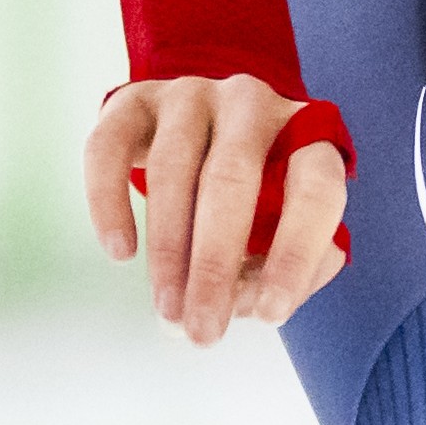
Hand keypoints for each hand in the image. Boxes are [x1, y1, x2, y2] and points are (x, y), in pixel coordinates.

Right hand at [85, 75, 354, 348]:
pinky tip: (120, 252)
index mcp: (307, 132)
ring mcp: (190, 94)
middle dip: (213, 264)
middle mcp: (251, 102)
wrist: (205, 127)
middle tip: (201, 331)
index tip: (270, 315)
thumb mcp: (285, 227)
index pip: (316, 188)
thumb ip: (280, 271)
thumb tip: (240, 303)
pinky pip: (109, 147)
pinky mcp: (134, 100)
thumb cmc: (257, 193)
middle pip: (232, 178)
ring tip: (167, 310)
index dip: (295, 253)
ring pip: (172, 166)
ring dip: (167, 248)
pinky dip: (109, 202)